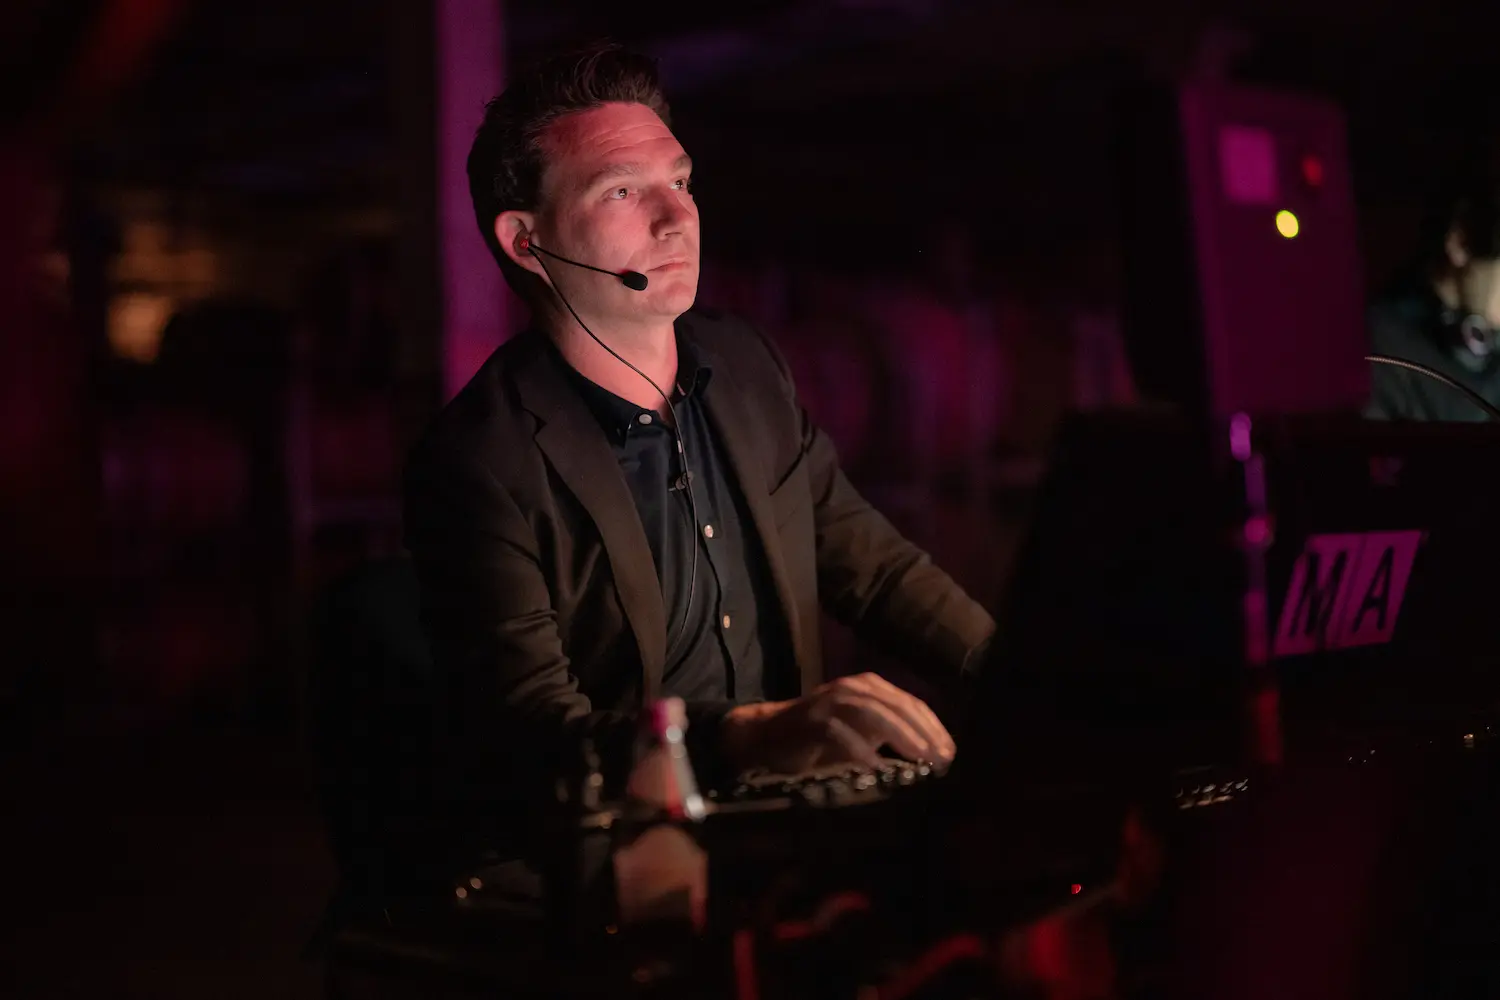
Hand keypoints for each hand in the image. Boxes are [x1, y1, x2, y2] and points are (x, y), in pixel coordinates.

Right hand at [720, 672, 955, 774]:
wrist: (768, 735)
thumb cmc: (821, 738)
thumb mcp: (862, 732)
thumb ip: (891, 736)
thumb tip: (932, 756)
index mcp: (870, 688)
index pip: (913, 705)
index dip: (935, 729)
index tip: (952, 754)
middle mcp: (854, 688)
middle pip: (899, 707)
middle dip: (925, 734)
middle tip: (944, 760)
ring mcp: (833, 702)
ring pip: (875, 715)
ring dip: (902, 738)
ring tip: (922, 760)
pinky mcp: (813, 720)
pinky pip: (842, 735)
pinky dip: (862, 751)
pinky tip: (878, 769)